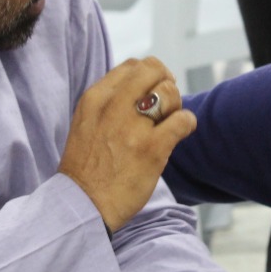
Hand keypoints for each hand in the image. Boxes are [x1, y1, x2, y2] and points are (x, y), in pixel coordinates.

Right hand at [59, 57, 195, 232]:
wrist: (83, 205)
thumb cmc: (87, 167)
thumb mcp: (87, 122)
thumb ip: (110, 102)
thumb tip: (143, 87)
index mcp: (95, 98)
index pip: (132, 66)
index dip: (150, 75)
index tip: (153, 91)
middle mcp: (113, 107)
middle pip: (153, 70)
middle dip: (165, 83)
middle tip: (166, 105)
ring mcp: (133, 127)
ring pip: (170, 92)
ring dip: (176, 106)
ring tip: (168, 124)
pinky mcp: (152, 148)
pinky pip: (183, 120)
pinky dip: (187, 124)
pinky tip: (180, 134)